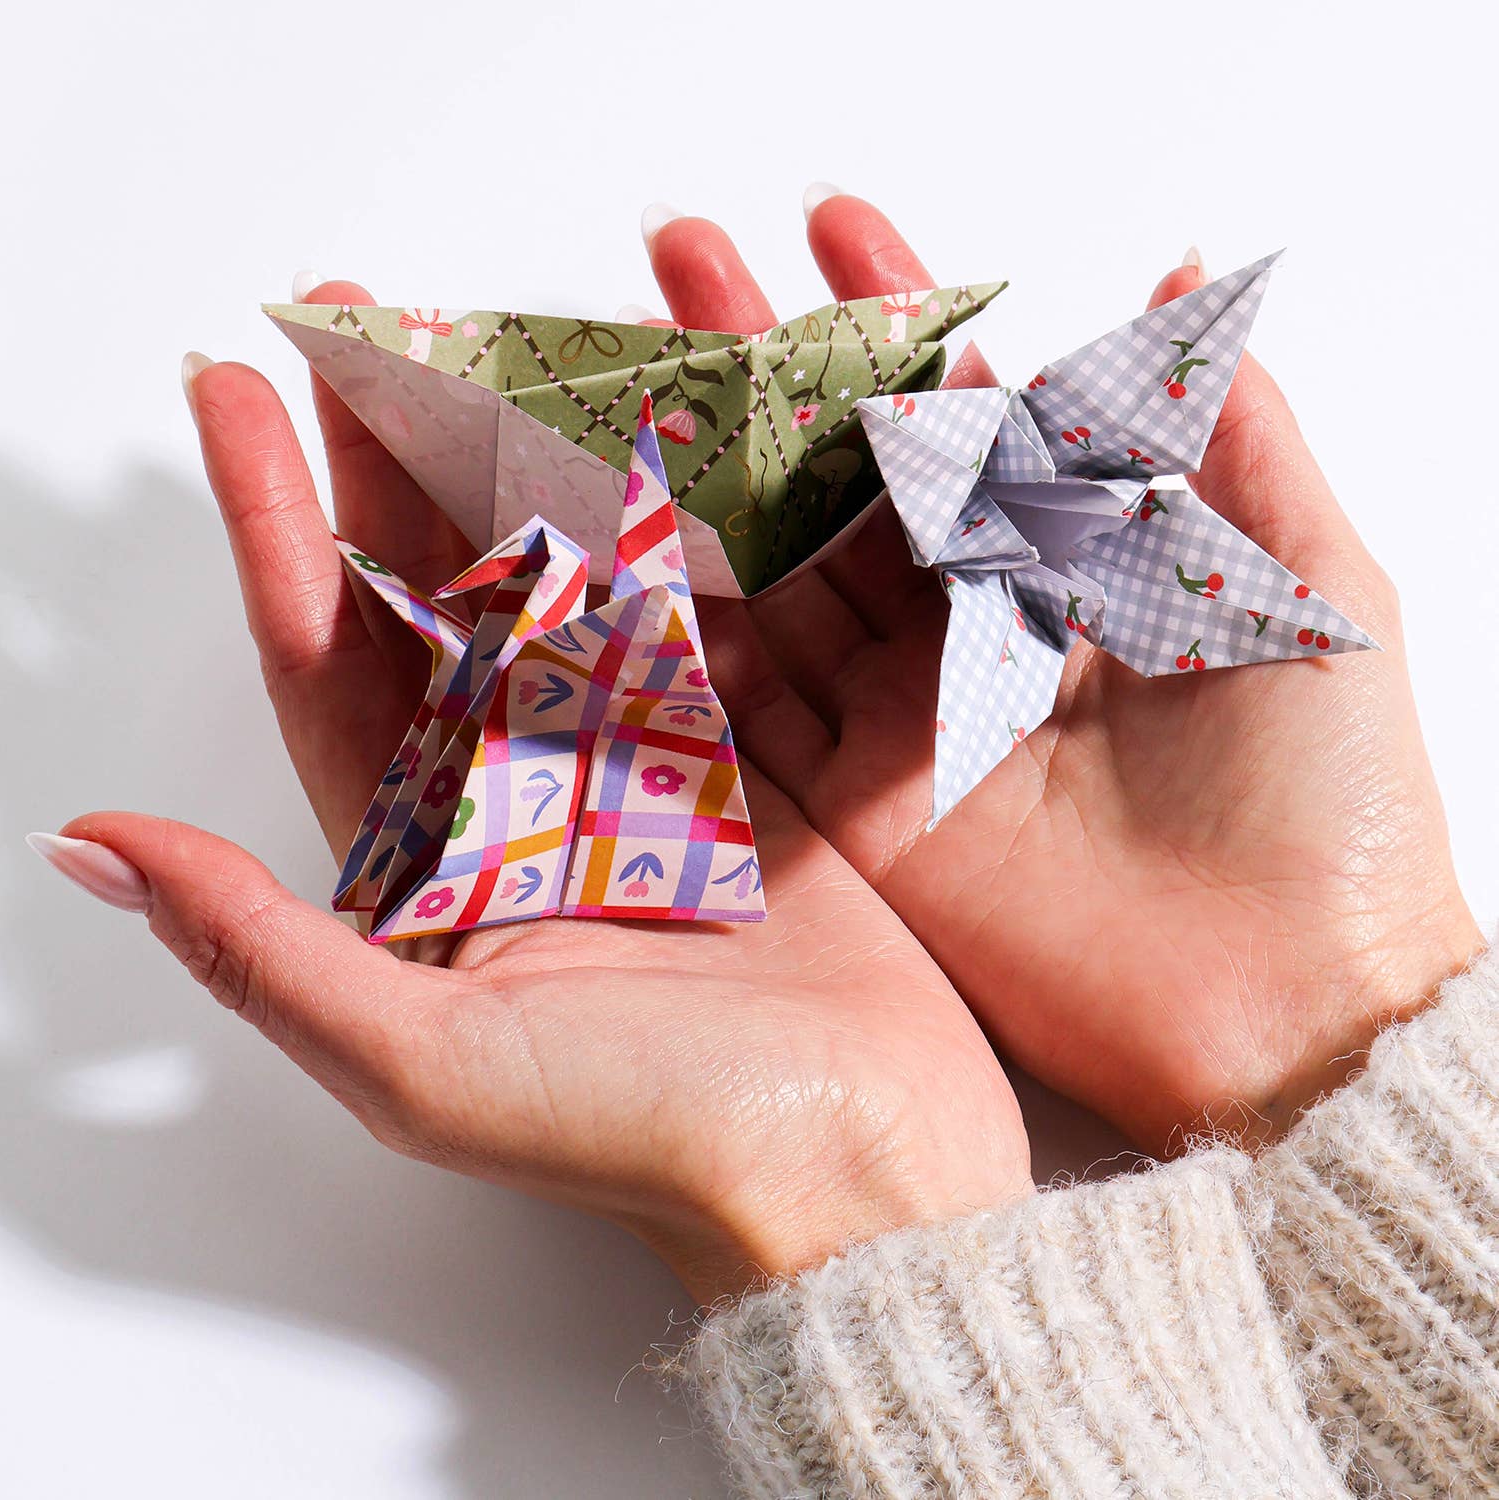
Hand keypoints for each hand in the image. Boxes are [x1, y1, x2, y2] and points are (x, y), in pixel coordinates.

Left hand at [37, 282, 1031, 1304]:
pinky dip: (655, 529)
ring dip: (511, 468)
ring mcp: (628, 777)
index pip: (324, 662)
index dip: (275, 524)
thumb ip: (261, 949)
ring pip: (555, 588)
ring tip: (483, 346)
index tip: (235, 396)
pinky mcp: (733, 766)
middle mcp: (514, 810)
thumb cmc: (643, 1137)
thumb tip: (92, 849)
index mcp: (425, 868)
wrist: (853, 1166)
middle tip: (354, 322)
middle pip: (432, 595)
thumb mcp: (425, 1062)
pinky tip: (626, 440)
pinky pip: (680, 619)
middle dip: (383, 458)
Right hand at [645, 195, 1482, 1149]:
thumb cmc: (1329, 801)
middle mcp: (971, 634)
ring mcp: (903, 721)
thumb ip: (1232, 434)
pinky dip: (690, 633)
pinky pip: (753, 708)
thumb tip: (1184, 277)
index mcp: (1068, 568)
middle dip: (765, 370)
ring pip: (781, 575)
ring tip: (629, 370)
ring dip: (705, 476)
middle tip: (684, 263)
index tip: (832, 227)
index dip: (895, 318)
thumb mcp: (1308, 582)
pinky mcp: (855, 812)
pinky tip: (627, 540)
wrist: (1287, 1005)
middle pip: (844, 479)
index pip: (960, 416)